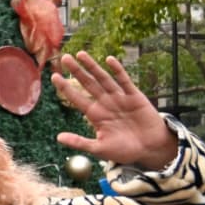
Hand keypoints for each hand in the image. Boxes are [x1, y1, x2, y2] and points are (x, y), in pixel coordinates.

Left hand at [52, 52, 176, 170]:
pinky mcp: (134, 96)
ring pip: (103, 79)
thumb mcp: (99, 148)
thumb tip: (58, 138)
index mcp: (95, 115)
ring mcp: (119, 98)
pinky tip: (109, 60)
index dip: (66, 88)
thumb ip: (79, 142)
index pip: (77, 98)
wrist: (150, 149)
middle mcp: (105, 103)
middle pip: (88, 84)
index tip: (54, 76)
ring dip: (93, 66)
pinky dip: (117, 70)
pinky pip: (124, 81)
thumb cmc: (125, 150)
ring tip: (81, 54)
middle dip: (77, 71)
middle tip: (65, 57)